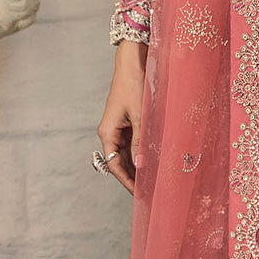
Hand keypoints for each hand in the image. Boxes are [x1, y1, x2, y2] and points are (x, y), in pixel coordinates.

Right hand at [96, 40, 146, 192]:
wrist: (133, 64)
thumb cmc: (134, 86)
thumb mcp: (140, 116)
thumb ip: (140, 142)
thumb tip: (141, 165)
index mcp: (107, 132)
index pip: (114, 165)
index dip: (126, 180)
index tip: (138, 193)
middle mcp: (110, 132)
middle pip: (119, 161)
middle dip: (132, 177)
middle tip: (147, 193)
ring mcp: (118, 128)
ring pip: (127, 153)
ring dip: (137, 166)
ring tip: (150, 181)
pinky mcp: (127, 122)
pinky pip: (132, 143)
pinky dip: (141, 153)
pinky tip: (151, 162)